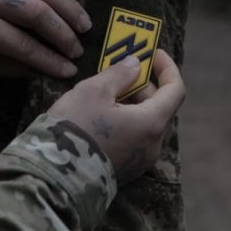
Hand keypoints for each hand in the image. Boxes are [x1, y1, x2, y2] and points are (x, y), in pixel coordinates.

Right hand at [48, 50, 185, 183]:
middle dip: (143, 86)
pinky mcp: (125, 171)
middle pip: (159, 107)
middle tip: (121, 71)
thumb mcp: (94, 91)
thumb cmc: (76, 128)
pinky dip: (126, 122)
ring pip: (145, 124)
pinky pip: (133, 139)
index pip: (175, 90)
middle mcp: (153, 145)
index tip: (153, 54)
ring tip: (107, 92)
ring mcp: (140, 162)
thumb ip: (119, 74)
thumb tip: (134, 65)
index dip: (167, 68)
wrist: (55, 176)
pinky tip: (102, 116)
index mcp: (152, 123)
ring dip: (133, 104)